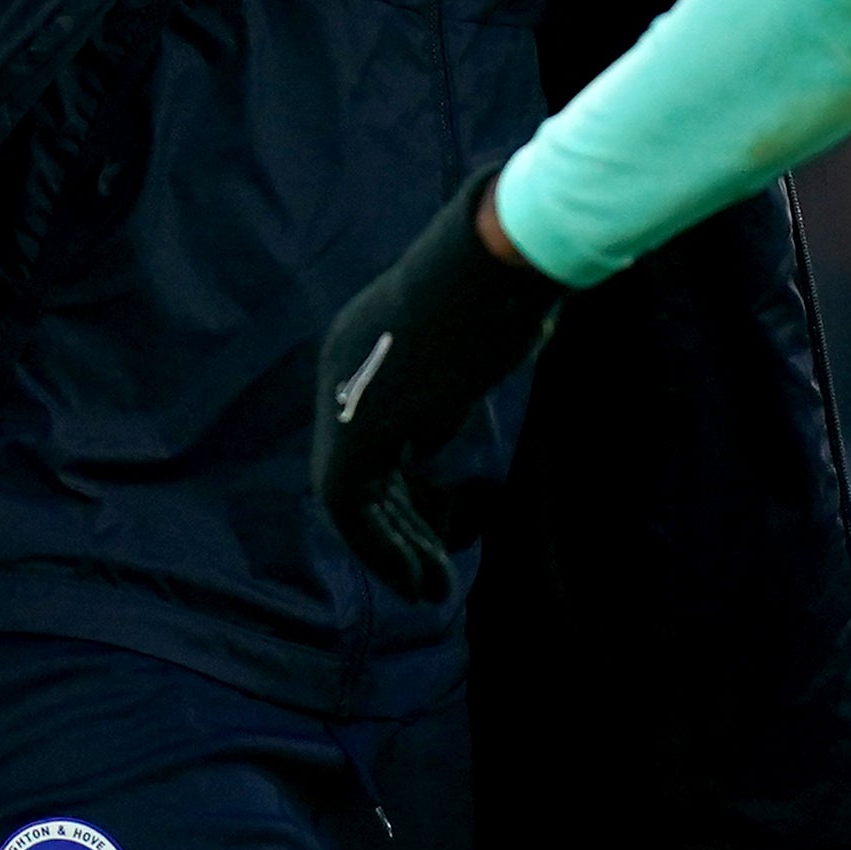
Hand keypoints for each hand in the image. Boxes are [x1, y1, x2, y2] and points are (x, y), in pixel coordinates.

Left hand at [312, 166, 564, 598]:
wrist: (501, 258)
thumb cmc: (509, 280)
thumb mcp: (478, 338)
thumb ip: (451, 386)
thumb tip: (440, 433)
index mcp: (365, 342)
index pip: (375, 435)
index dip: (405, 490)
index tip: (443, 522)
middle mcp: (341, 369)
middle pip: (360, 469)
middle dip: (398, 527)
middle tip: (432, 575)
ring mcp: (342, 397)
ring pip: (351, 498)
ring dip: (393, 550)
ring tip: (432, 591)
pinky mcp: (356, 428)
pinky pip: (352, 510)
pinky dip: (385, 551)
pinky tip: (425, 580)